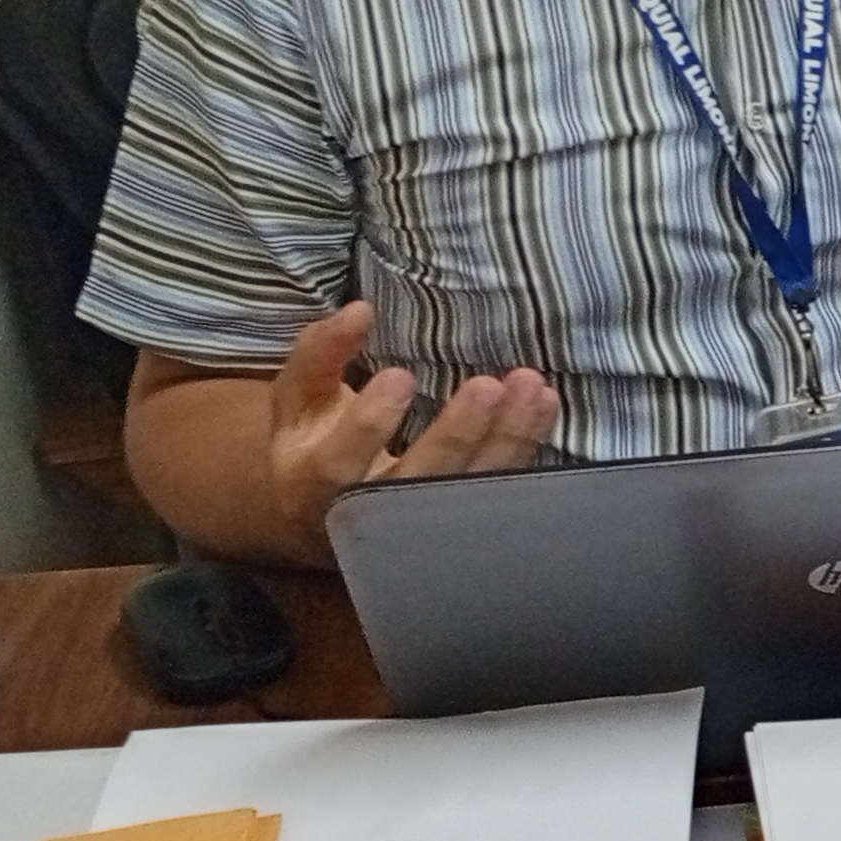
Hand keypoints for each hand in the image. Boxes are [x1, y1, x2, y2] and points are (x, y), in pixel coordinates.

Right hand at [266, 301, 558, 545]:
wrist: (327, 511)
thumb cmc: (311, 441)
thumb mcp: (297, 399)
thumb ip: (319, 355)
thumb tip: (359, 310)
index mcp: (311, 488)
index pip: (336, 465)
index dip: (368, 426)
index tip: (400, 376)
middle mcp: (366, 519)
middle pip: (414, 487)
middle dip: (454, 438)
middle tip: (486, 387)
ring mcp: (418, 530)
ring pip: (467, 494)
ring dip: (506, 442)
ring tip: (532, 389)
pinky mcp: (460, 527)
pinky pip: (498, 492)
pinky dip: (525, 449)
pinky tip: (543, 406)